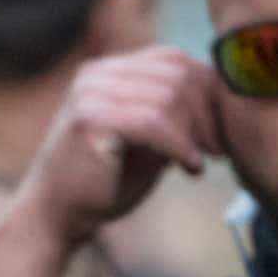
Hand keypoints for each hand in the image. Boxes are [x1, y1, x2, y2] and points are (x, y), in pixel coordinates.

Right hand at [18, 47, 223, 250]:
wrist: (54, 218)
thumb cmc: (103, 185)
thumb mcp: (146, 143)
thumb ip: (174, 117)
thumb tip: (223, 101)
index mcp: (109, 71)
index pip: (173, 58)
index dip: (207, 90)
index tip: (222, 130)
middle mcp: (97, 74)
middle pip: (175, 73)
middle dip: (207, 111)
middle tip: (220, 149)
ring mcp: (90, 93)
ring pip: (168, 96)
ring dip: (195, 132)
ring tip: (202, 160)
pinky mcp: (89, 120)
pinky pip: (153, 122)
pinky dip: (180, 145)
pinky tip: (191, 169)